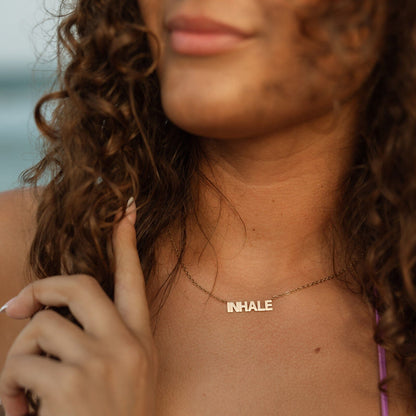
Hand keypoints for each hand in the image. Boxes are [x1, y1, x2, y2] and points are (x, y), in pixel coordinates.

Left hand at [0, 200, 157, 415]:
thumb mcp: (125, 377)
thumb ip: (105, 342)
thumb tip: (60, 316)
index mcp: (140, 341)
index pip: (135, 279)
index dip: (128, 242)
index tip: (127, 209)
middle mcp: (126, 344)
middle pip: (80, 285)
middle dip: (45, 288)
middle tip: (20, 306)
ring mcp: (101, 363)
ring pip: (41, 326)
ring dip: (18, 358)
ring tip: (20, 392)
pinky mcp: (71, 386)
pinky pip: (22, 365)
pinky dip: (8, 390)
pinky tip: (18, 414)